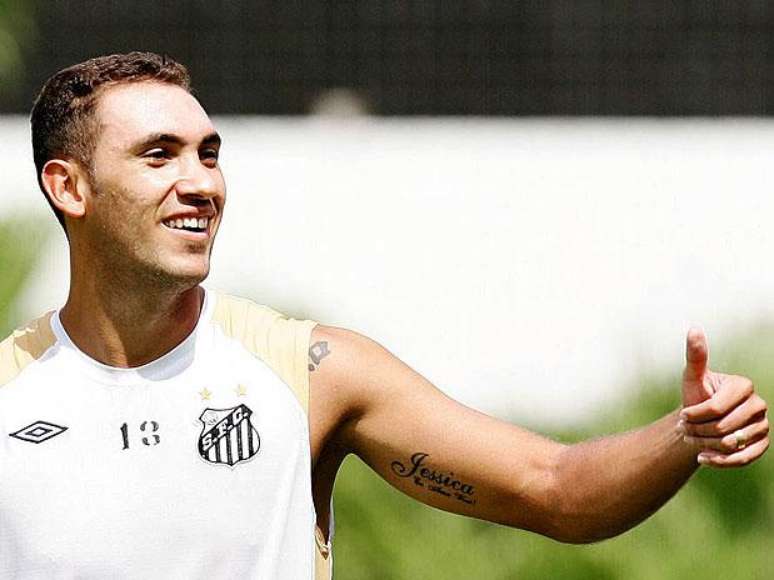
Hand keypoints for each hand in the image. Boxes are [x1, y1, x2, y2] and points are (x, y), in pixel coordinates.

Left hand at [680, 328, 768, 467]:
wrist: (701, 422)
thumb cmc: (696, 397)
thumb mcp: (692, 377)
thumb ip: (695, 355)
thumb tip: (693, 328)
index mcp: (744, 386)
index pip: (715, 408)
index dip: (694, 415)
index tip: (683, 415)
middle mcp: (759, 405)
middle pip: (722, 428)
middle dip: (698, 431)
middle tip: (685, 429)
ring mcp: (763, 426)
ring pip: (730, 444)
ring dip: (705, 445)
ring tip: (693, 439)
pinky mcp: (761, 445)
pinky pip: (742, 459)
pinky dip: (720, 461)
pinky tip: (703, 458)